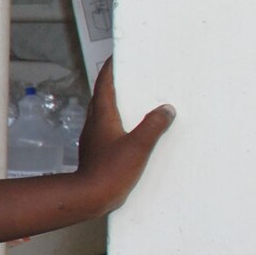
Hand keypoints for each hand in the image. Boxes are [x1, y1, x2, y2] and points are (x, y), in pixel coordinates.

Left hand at [73, 59, 174, 215]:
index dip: (109, 70)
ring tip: (132, 102)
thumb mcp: (138, 145)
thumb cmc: (111, 170)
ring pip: (103, 115)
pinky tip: (130, 131)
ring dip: (115, 105)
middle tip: (127, 76)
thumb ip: (153, 125)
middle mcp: (94, 125)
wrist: (90, 196)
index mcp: (102, 118)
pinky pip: (107, 130)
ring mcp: (93, 139)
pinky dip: (118, 123)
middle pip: (101, 98)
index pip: (104, 86)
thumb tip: (166, 109)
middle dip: (112, 85)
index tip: (114, 57)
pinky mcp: (97, 152)